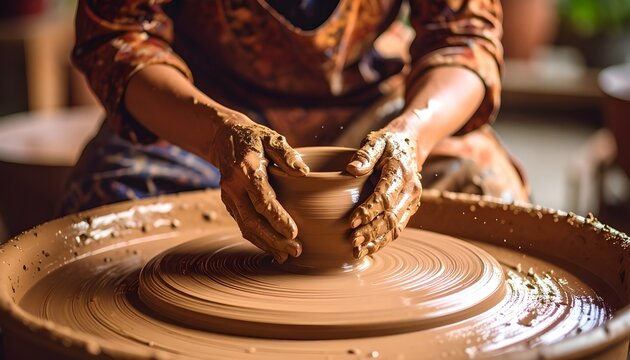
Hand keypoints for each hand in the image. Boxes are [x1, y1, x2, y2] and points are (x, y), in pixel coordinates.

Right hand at [213, 114, 309, 262]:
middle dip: (274, 239)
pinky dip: (257, 239)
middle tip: (296, 250)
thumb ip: (287, 154)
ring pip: (245, 227)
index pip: (262, 199)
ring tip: (285, 256)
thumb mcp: (271, 137)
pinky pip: (242, 224)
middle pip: (252, 220)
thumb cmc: (253, 137)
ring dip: (265, 244)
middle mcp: (233, 186)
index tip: (294, 233)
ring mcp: (228, 197)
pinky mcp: (228, 203)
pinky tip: (272, 248)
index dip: (277, 218)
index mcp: (246, 169)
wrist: (223, 137)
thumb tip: (304, 173)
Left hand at [346, 130, 422, 257]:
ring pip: (396, 227)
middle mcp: (410, 189)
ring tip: (357, 251)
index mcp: (400, 172)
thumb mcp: (376, 141)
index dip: (368, 210)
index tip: (350, 221)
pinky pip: (397, 228)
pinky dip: (383, 241)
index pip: (385, 196)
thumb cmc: (387, 142)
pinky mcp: (408, 209)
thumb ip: (365, 154)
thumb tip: (351, 169)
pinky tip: (368, 249)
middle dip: (371, 231)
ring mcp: (412, 201)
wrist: (410, 144)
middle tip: (352, 241)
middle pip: (391, 216)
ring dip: (377, 241)